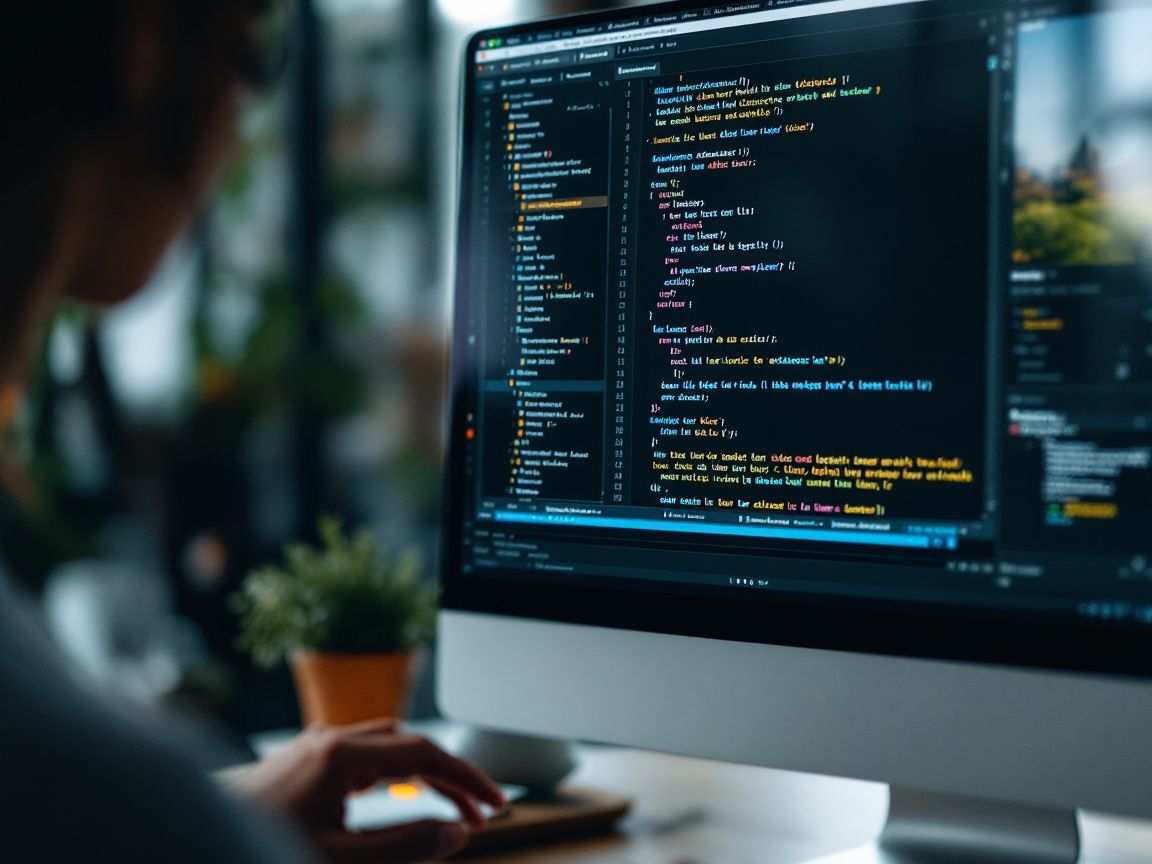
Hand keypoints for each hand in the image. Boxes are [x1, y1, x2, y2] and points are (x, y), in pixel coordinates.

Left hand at [229, 719, 505, 862]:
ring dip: (421, 773)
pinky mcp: (301, 760)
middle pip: (410, 746)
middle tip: (480, 814)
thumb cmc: (258, 847)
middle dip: (449, 778)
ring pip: (387, 746)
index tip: (495, 803)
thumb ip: (402, 847)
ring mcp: (312, 746)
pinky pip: (361, 754)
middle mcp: (329, 740)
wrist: (189, 841)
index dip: (467, 779)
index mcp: (341, 756)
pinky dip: (391, 773)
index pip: (425, 754)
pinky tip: (392, 800)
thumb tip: (454, 832)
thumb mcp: (337, 858)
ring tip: (445, 809)